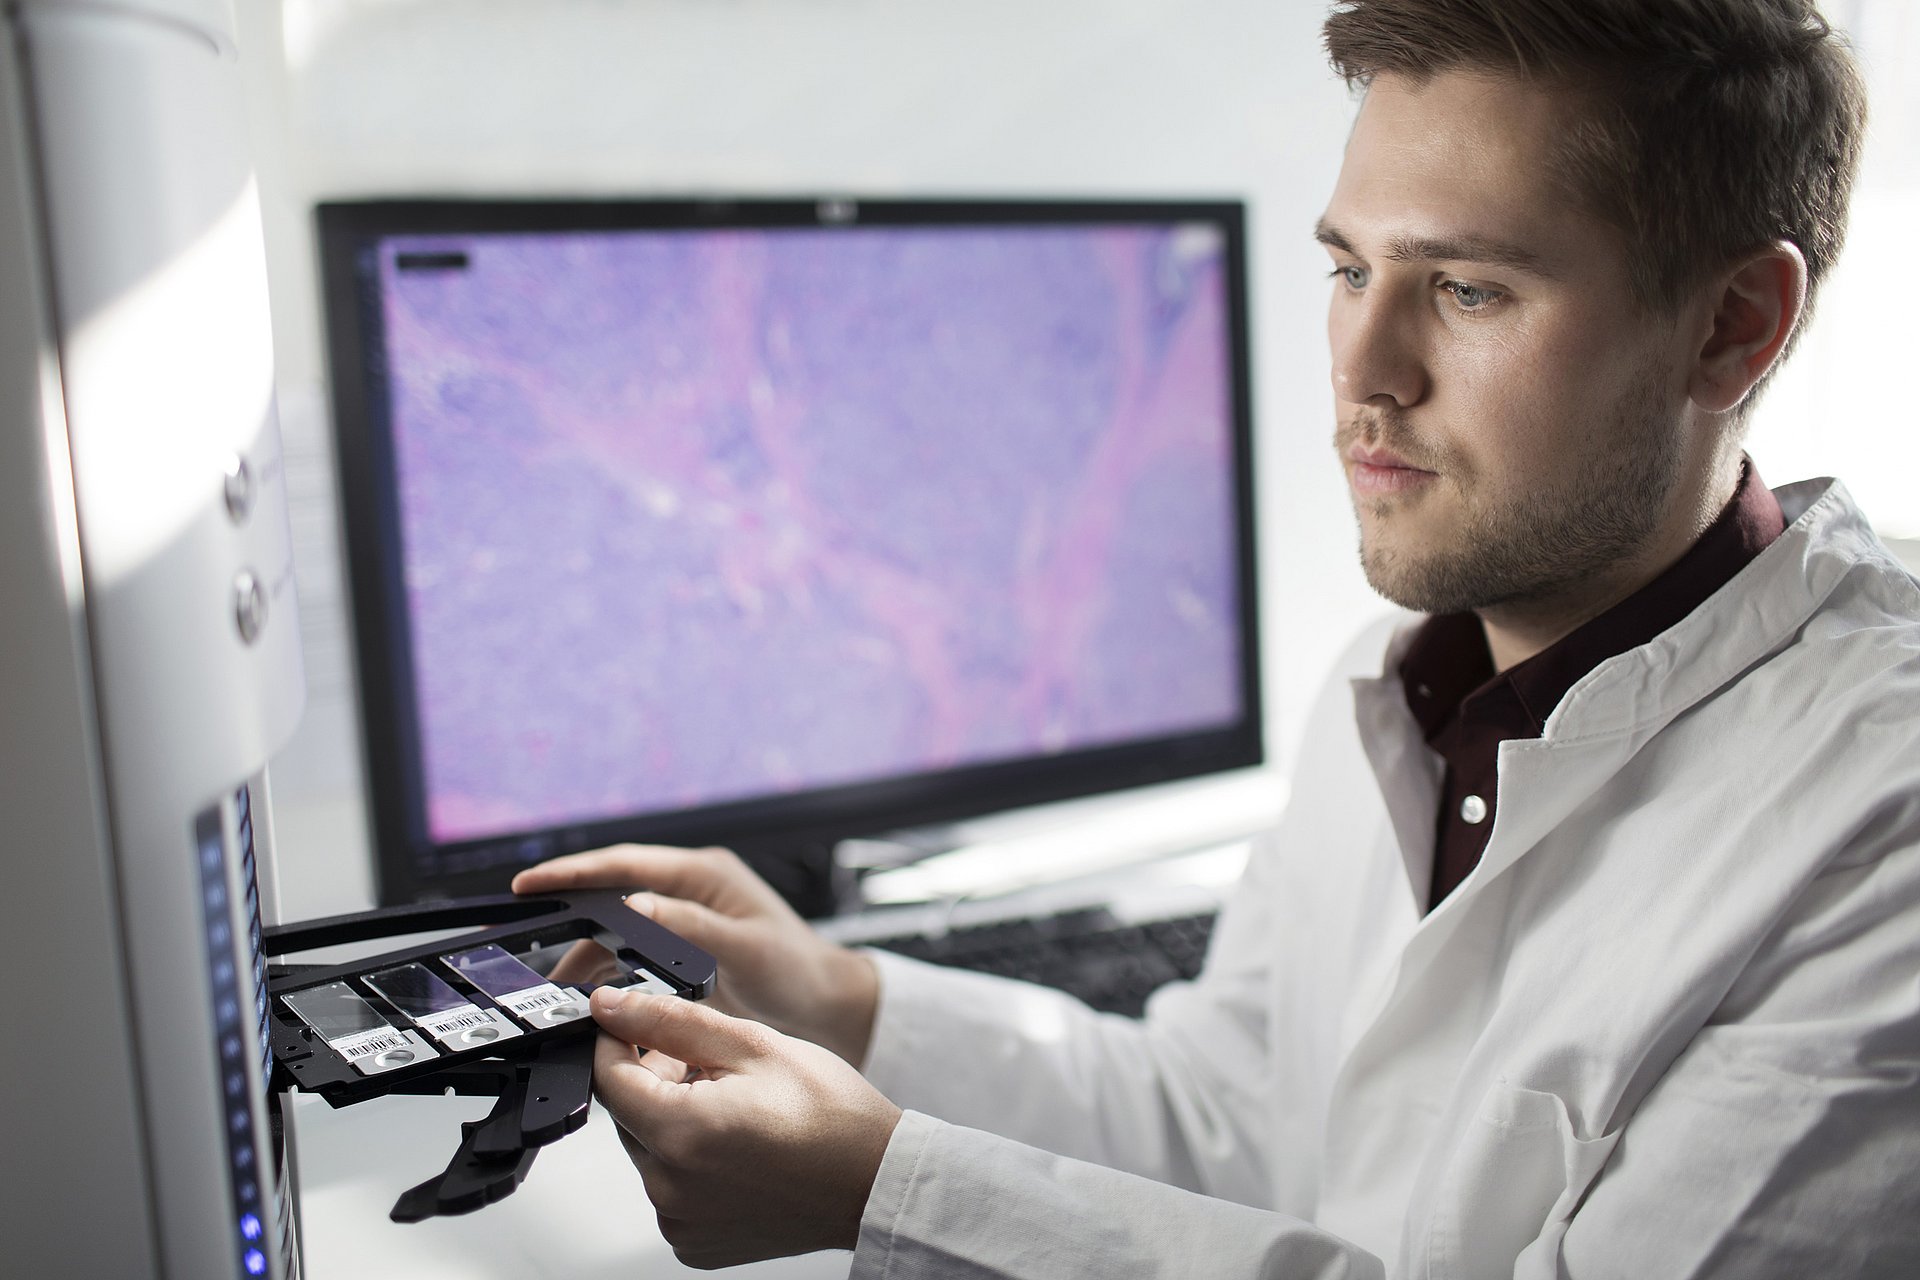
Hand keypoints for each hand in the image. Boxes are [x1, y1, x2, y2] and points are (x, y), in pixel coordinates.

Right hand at [512, 844, 879, 1064]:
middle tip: (524, 936)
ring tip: (556, 988)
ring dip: (586, 959)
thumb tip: (637, 903)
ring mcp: (683, 926)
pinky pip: (631, 962)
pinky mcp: (683, 959)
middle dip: (568, 917)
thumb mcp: (746, 946)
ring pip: (617, 936)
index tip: (531, 883)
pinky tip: (590, 1002)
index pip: (624, 864)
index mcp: (703, 875)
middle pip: (611, 897)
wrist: (828, 1010)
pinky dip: (608, 980)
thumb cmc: (798, 971)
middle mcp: (688, 894)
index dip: (573, 873)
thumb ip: (691, 925)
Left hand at [590, 986, 902, 1267]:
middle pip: (629, 1116)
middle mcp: (670, 1190)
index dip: (618, 1041)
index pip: (607, 1078)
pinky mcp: (694, 1243)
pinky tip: (735, 1144)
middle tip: (711, 1064)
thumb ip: (671, 1021)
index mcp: (681, 1136)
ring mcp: (681, 1223)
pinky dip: (690, 1162)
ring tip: (733, 1105)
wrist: (875, 1179)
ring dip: (674, 1120)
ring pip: (650, 1151)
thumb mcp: (752, 1045)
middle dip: (656, 1081)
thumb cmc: (831, 1115)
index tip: (637, 1025)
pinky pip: (670, 1188)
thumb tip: (612, 1006)